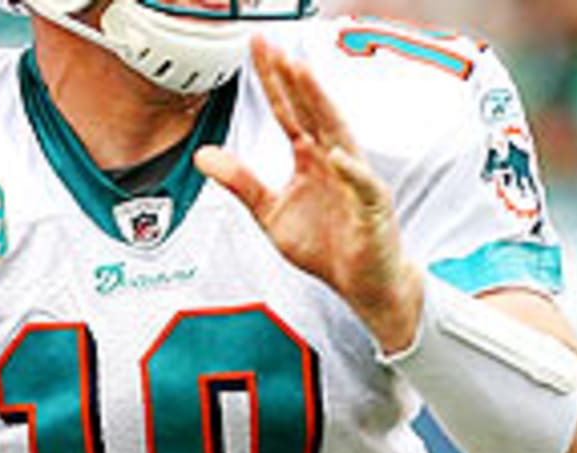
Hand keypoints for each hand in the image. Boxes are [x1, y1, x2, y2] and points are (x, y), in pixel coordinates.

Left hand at [195, 37, 421, 353]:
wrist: (364, 282)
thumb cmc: (326, 246)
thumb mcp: (271, 214)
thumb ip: (241, 183)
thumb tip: (203, 155)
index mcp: (310, 158)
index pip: (288, 112)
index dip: (272, 81)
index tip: (256, 48)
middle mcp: (334, 160)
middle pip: (312, 111)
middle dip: (293, 78)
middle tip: (273, 45)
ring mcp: (356, 180)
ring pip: (339, 135)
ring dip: (321, 104)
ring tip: (303, 74)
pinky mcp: (372, 209)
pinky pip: (362, 186)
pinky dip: (351, 171)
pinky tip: (336, 155)